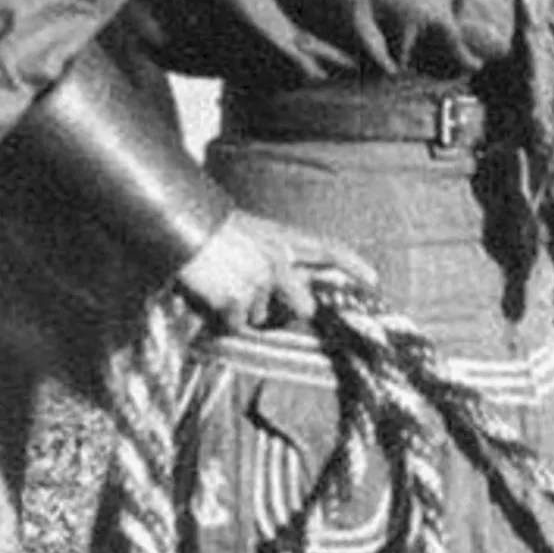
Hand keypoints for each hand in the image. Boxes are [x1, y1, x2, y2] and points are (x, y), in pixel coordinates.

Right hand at [174, 210, 378, 328]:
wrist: (180, 230)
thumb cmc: (208, 228)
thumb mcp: (249, 232)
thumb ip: (273, 256)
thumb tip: (286, 290)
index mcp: (281, 238)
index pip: (327, 248)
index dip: (352, 264)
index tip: (373, 279)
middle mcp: (277, 261)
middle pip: (302, 306)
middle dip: (287, 312)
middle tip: (256, 296)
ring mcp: (259, 283)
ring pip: (260, 317)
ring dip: (242, 309)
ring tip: (221, 283)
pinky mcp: (237, 300)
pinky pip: (236, 323)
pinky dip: (222, 316)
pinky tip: (211, 293)